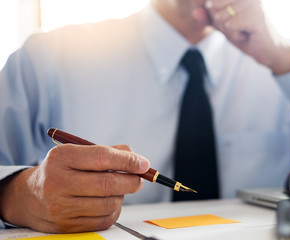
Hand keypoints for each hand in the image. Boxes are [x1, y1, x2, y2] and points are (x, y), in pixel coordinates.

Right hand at [0, 144, 148, 232]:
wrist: (30, 197)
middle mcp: (57, 182)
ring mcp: (61, 207)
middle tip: (139, 179)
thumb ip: (109, 152)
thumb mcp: (78, 153)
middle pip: (108, 183)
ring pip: (109, 203)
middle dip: (132, 181)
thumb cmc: (62, 171)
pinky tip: (107, 202)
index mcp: (61, 158)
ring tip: (116, 189)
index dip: (127, 161)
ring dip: (121, 196)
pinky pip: (104, 219)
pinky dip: (113, 210)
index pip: (102, 157)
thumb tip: (137, 159)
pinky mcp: (67, 226)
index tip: (144, 164)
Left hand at [196, 0, 289, 74]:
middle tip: (238, 27)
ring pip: (221, 17)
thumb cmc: (246, 35)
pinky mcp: (256, 15)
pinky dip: (236, 35)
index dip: (215, 14)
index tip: (231, 21)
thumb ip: (208, 18)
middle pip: (214, 6)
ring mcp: (252, 3)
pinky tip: (247, 35)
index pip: (212, 1)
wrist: (267, 50)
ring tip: (244, 31)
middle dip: (221, 23)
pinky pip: (230, 25)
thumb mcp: (223, 26)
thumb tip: (195, 12)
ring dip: (229, 30)